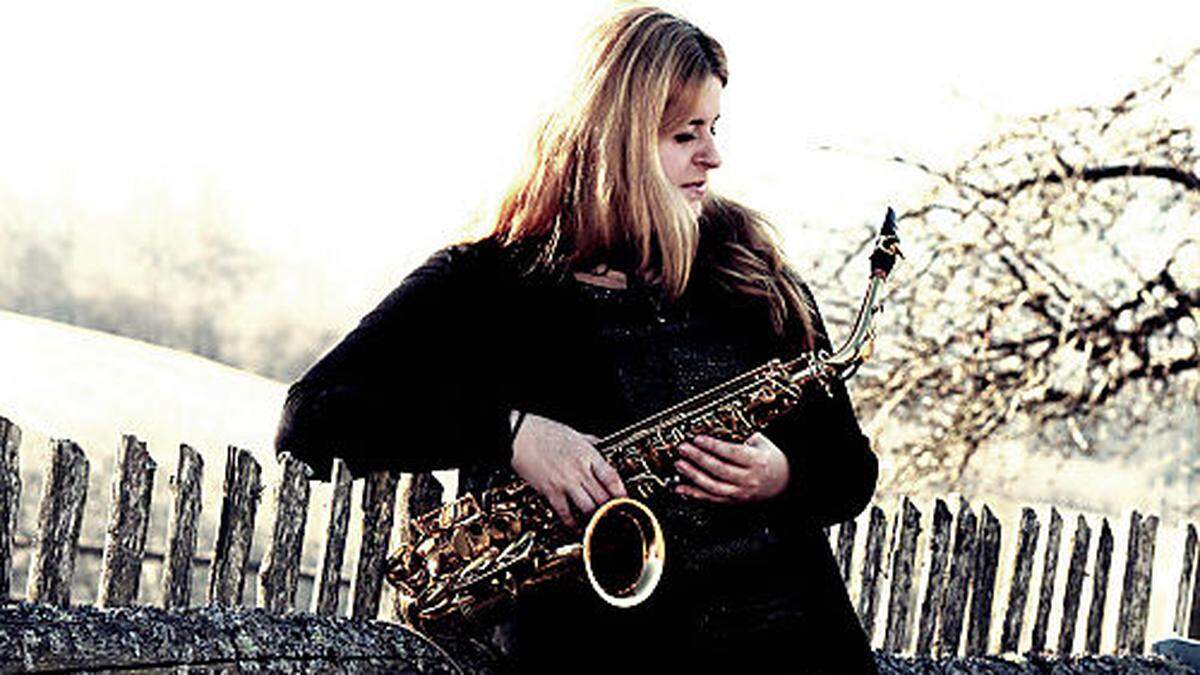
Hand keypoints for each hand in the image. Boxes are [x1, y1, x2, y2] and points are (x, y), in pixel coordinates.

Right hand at [510, 413, 626, 527]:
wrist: (519, 435)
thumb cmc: (542, 431)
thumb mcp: (573, 433)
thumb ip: (589, 440)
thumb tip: (600, 443)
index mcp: (587, 454)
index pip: (611, 477)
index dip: (621, 492)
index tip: (626, 501)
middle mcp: (579, 470)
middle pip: (603, 496)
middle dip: (612, 510)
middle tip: (617, 519)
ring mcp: (565, 482)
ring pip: (588, 508)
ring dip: (596, 519)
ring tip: (601, 527)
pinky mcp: (550, 491)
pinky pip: (565, 513)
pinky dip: (572, 524)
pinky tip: (577, 528)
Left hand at [673, 433, 789, 502]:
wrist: (784, 482)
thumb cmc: (771, 460)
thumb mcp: (762, 443)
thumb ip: (742, 435)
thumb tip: (720, 425)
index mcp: (756, 461)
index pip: (731, 453)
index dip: (713, 446)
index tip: (698, 438)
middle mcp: (748, 478)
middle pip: (719, 469)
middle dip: (698, 458)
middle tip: (683, 449)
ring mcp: (740, 492)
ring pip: (713, 486)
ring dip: (693, 476)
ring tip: (680, 465)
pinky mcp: (734, 501)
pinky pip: (711, 499)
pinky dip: (694, 494)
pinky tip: (681, 488)